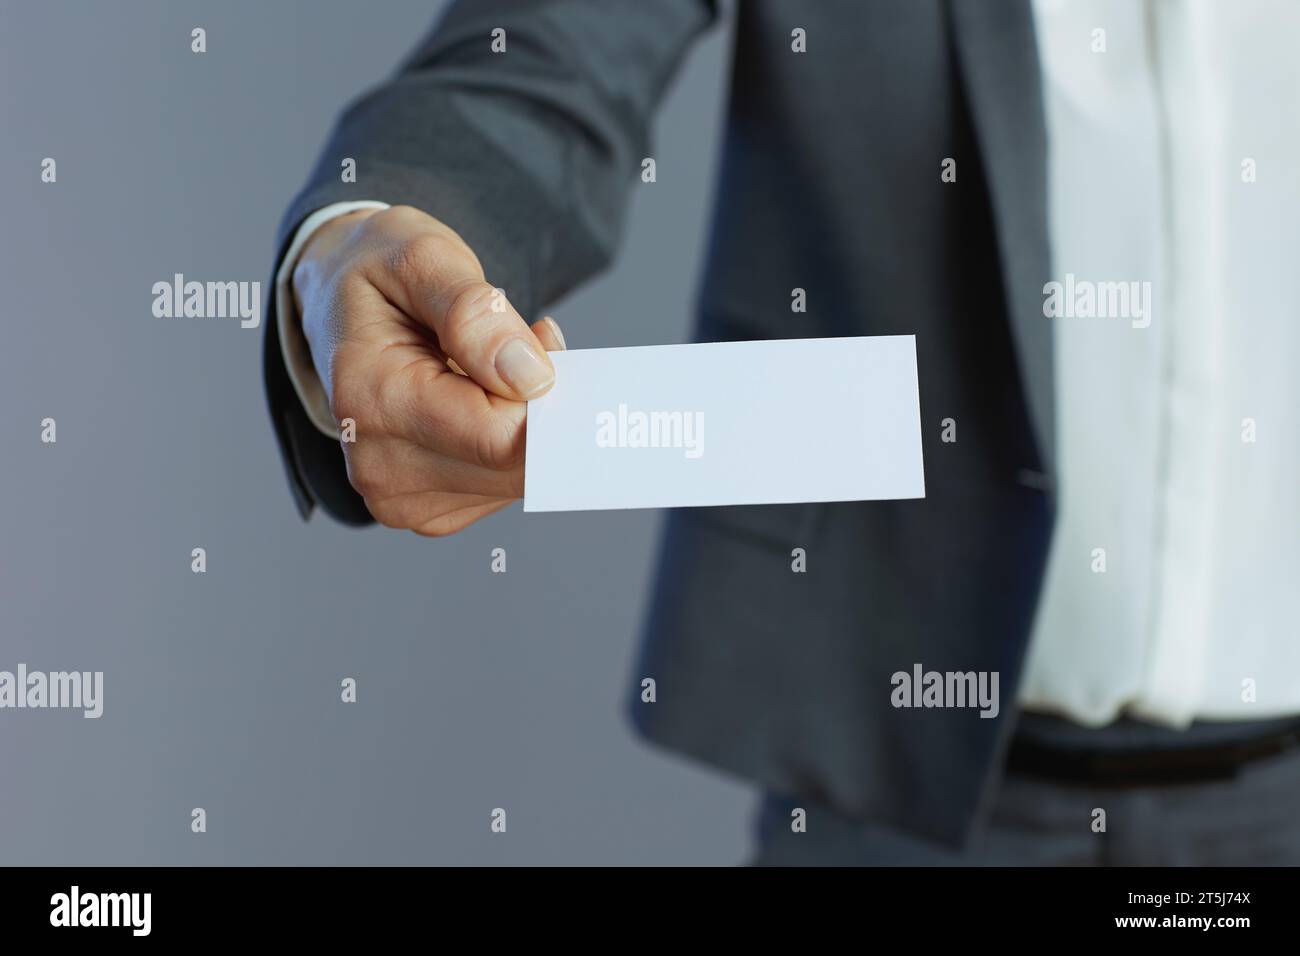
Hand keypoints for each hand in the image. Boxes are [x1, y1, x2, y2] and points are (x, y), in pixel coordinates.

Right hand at [290, 205, 564, 535]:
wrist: (335, 303)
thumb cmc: (379, 275)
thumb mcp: (422, 256)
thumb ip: (474, 311)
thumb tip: (529, 377)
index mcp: (370, 397)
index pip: (499, 435)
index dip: (543, 394)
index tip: (544, 340)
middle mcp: (377, 464)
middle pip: (513, 464)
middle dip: (539, 404)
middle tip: (524, 342)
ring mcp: (398, 496)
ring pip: (516, 479)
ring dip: (527, 421)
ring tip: (494, 365)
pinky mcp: (424, 511)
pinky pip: (501, 487)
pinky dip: (509, 443)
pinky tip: (483, 400)